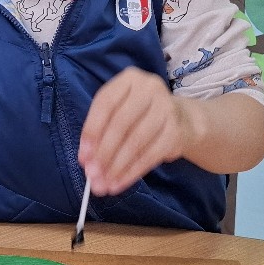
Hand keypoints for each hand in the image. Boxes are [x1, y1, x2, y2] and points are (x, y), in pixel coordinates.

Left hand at [78, 67, 197, 196]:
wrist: (180, 119)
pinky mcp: (176, 131)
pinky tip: (120, 183)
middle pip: (121, 123)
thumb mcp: (119, 112)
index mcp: (129, 79)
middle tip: (92, 175)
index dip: (91, 131)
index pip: (105, 103)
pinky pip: (151, 155)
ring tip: (104, 185)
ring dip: (117, 167)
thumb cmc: (139, 115)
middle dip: (104, 153)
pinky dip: (133, 172)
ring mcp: (166, 108)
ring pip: (136, 141)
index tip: (83, 157)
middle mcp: (149, 88)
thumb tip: (87, 160)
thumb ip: (101, 130)